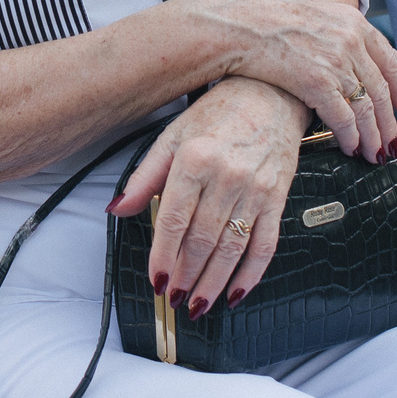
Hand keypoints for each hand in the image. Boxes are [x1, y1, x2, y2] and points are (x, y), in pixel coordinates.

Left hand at [108, 76, 305, 317]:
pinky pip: (266, 244)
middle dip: (186, 275)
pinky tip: (237, 292)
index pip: (173, 219)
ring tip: (198, 305)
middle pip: (202, 239)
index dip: (163, 255)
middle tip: (175, 299)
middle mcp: (226, 176)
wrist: (270, 92)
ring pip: (232, 248)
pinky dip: (251, 274)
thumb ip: (144, 177)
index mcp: (194, 159)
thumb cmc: (218, 113)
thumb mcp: (172, 136)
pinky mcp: (278, 197)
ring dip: (213, 282)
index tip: (156, 281)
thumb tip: (118, 210)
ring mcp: (255, 189)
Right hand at [173, 0, 396, 160]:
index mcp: (353, 23)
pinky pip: (344, 119)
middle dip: (389, 123)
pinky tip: (350, 148)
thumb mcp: (314, 15)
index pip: (391, 61)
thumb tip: (350, 61)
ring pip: (367, 109)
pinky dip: (350, 137)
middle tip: (392, 144)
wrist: (238, 23)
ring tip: (374, 154)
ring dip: (373, 137)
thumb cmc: (265, 20)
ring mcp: (336, 61)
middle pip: (381, 90)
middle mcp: (351, 41)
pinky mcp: (318, 82)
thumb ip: (338, 34)